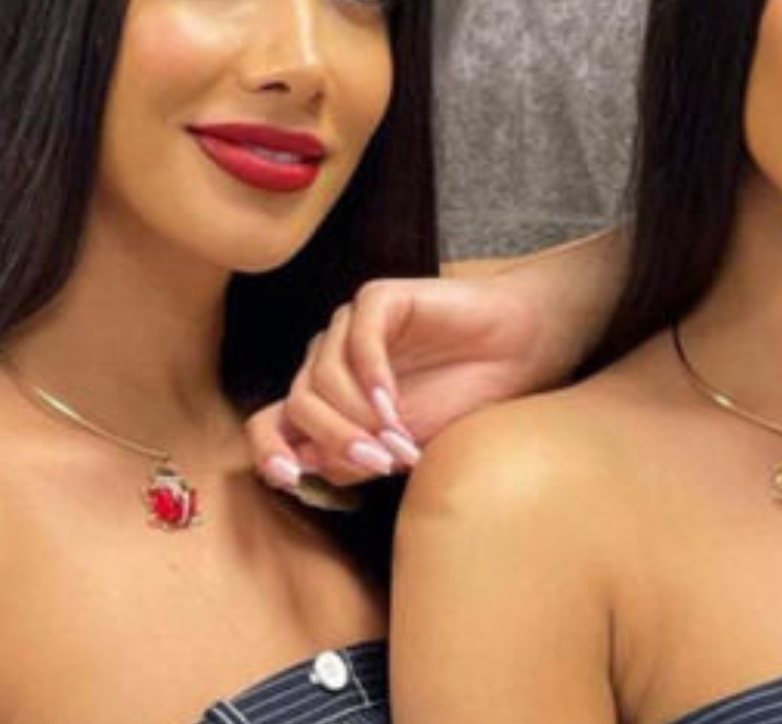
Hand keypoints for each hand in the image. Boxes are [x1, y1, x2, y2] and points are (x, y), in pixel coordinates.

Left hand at [245, 276, 560, 490]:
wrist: (514, 355)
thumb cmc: (458, 401)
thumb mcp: (397, 449)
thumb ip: (348, 460)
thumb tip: (301, 469)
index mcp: (323, 401)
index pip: (267, 424)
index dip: (268, 453)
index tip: (291, 480)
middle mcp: (327, 362)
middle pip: (298, 406)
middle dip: (336, 441)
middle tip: (380, 464)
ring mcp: (348, 329)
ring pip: (321, 377)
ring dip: (357, 417)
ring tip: (399, 439)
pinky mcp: (378, 300)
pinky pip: (357, 338)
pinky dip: (371, 377)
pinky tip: (394, 404)